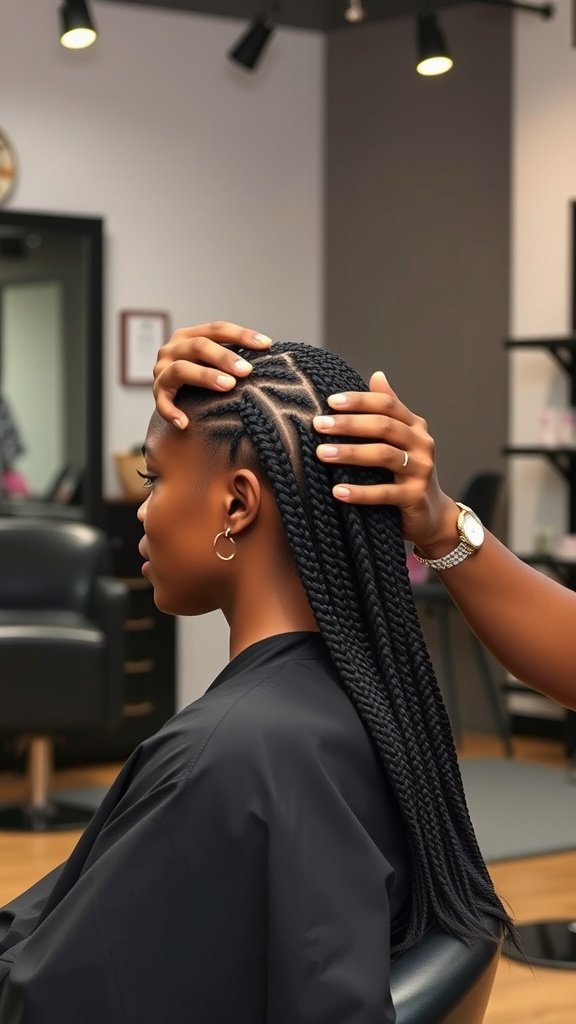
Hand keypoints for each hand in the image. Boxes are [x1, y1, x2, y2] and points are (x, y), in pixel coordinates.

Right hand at [153, 321, 271, 428]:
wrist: (172, 394)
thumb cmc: (202, 376)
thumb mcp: (213, 361)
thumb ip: (232, 357)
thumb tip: (271, 356)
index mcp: (189, 336)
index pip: (217, 329)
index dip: (242, 335)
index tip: (267, 345)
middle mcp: (172, 349)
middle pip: (199, 346)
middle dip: (224, 357)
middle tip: (247, 370)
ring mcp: (162, 371)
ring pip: (181, 369)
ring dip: (205, 376)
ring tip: (228, 386)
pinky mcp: (157, 393)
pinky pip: (162, 403)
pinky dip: (172, 412)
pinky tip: (185, 423)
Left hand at [314, 371, 456, 547]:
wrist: (431, 514)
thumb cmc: (407, 472)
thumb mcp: (401, 439)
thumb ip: (389, 410)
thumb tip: (377, 375)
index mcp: (415, 426)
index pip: (387, 404)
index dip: (359, 401)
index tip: (330, 401)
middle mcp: (422, 444)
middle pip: (384, 426)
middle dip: (349, 424)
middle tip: (319, 424)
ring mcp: (421, 471)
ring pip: (384, 456)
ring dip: (350, 453)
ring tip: (321, 453)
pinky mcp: (415, 497)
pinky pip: (384, 493)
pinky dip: (360, 492)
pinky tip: (337, 491)